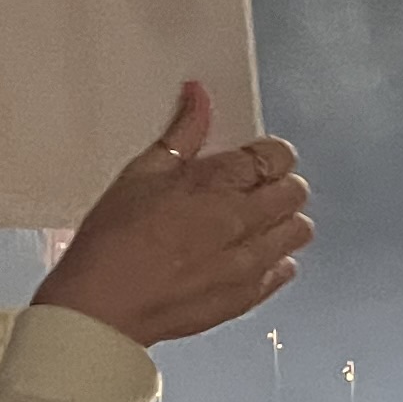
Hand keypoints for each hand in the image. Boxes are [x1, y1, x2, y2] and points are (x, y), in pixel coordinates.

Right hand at [31, 83, 311, 344]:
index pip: (276, 155)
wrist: (103, 306)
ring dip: (283, 222)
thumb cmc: (113, 239)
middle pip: (295, 190)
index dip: (268, 154)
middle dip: (279, 184)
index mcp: (216, 183)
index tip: (253, 159)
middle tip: (252, 189)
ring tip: (251, 223)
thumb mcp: (141, 173)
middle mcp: (242, 220)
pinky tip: (245, 255)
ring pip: (299, 230)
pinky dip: (274, 260)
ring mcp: (249, 261)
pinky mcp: (248, 295)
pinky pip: (285, 271)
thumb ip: (181, 133)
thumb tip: (199, 95)